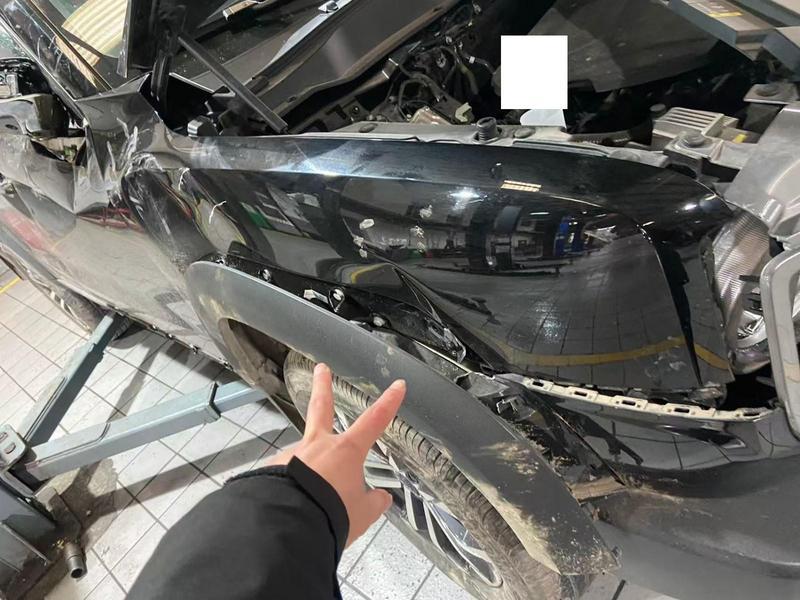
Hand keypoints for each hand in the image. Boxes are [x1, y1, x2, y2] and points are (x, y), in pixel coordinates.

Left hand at [268, 363, 405, 546]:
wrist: (288, 525)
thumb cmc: (330, 516)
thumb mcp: (361, 514)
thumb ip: (372, 503)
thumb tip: (381, 498)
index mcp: (346, 451)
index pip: (374, 420)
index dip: (388, 402)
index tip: (397, 385)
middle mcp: (318, 446)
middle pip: (321, 407)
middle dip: (323, 386)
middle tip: (321, 369)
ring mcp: (293, 456)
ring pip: (303, 453)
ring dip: (306, 465)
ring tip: (310, 493)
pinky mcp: (272, 471)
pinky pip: (286, 476)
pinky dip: (292, 485)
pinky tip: (292, 501)